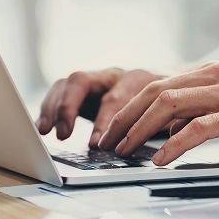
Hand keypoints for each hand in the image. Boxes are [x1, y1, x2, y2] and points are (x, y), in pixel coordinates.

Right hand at [36, 67, 166, 146]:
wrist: (175, 82)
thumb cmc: (173, 100)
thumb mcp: (174, 110)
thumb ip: (166, 122)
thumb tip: (167, 136)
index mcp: (137, 78)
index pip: (115, 97)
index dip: (104, 121)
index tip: (97, 144)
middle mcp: (114, 74)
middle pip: (82, 81)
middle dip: (69, 108)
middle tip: (64, 135)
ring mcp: (99, 78)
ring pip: (68, 84)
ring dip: (54, 107)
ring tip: (45, 131)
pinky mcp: (88, 88)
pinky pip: (62, 91)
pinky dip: (51, 108)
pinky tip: (44, 127)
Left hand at [97, 62, 218, 164]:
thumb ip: (203, 115)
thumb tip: (170, 134)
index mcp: (215, 72)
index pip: (158, 84)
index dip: (130, 107)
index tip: (112, 129)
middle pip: (156, 91)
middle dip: (125, 118)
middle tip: (107, 142)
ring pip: (170, 104)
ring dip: (139, 130)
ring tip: (122, 151)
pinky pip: (198, 128)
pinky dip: (173, 145)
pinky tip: (160, 161)